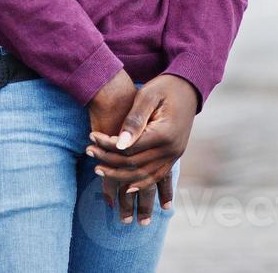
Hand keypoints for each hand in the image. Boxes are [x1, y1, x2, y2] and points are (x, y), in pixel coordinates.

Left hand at [86, 74, 197, 225]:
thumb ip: (134, 120)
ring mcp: (175, 156)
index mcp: (164, 134)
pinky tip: (126, 189)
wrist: (188, 88)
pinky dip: (141, 184)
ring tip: (98, 170)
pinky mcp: (174, 157)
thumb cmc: (164, 88)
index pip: (129, 148)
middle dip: (109, 160)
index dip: (108, 145)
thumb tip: (120, 144)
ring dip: (120, 176)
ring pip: (144, 176)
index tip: (91, 137)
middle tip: (88, 153)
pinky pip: (157, 177)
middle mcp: (172, 150)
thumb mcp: (147, 97)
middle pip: (134, 164)